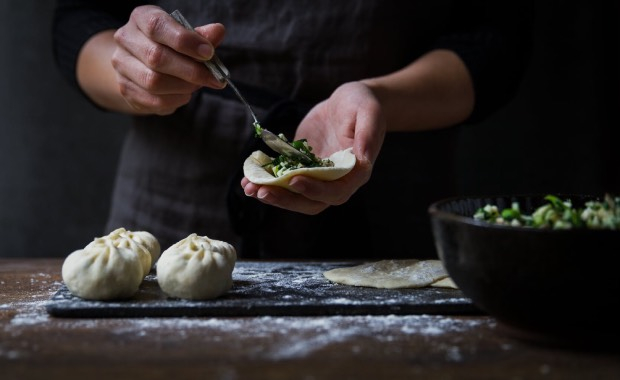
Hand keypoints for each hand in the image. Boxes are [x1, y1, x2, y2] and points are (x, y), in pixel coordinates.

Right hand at [111, 5, 225, 114]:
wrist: (141, 64)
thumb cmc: (169, 47)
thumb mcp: (185, 35)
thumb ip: (201, 35)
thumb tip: (217, 32)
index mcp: (141, 18)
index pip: (157, 26)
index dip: (185, 41)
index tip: (209, 53)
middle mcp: (126, 39)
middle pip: (156, 57)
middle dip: (191, 70)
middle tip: (213, 78)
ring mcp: (122, 65)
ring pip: (154, 81)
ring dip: (183, 86)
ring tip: (197, 85)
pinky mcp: (125, 88)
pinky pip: (153, 100)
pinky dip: (175, 99)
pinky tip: (185, 94)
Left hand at [241, 81, 385, 214]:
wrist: (348, 101)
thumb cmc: (362, 104)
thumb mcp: (369, 112)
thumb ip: (367, 135)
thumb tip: (364, 158)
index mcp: (356, 171)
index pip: (336, 191)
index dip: (316, 190)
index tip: (295, 181)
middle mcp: (337, 180)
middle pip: (312, 201)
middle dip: (287, 199)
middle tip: (263, 191)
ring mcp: (317, 176)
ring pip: (295, 195)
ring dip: (273, 194)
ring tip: (249, 187)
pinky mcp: (302, 167)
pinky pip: (284, 179)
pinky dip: (267, 180)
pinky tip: (248, 177)